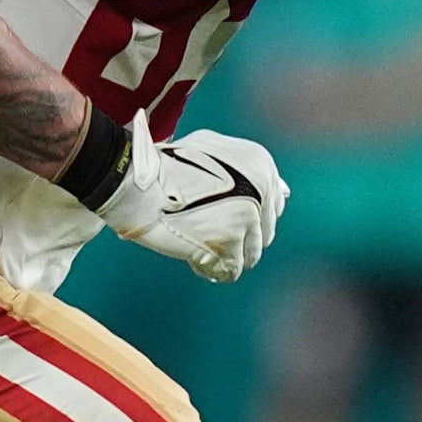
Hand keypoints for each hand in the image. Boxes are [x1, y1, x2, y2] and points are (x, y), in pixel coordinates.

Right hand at [93, 120, 286, 283]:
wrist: (136, 180)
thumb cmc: (165, 167)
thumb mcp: (214, 151)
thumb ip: (250, 171)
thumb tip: (285, 193)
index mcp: (261, 165)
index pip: (273, 207)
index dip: (245, 217)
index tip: (220, 217)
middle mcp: (262, 190)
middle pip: (262, 234)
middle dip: (236, 239)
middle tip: (205, 234)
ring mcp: (248, 217)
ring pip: (248, 256)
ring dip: (224, 255)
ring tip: (196, 245)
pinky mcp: (230, 242)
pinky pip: (230, 270)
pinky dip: (211, 268)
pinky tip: (192, 255)